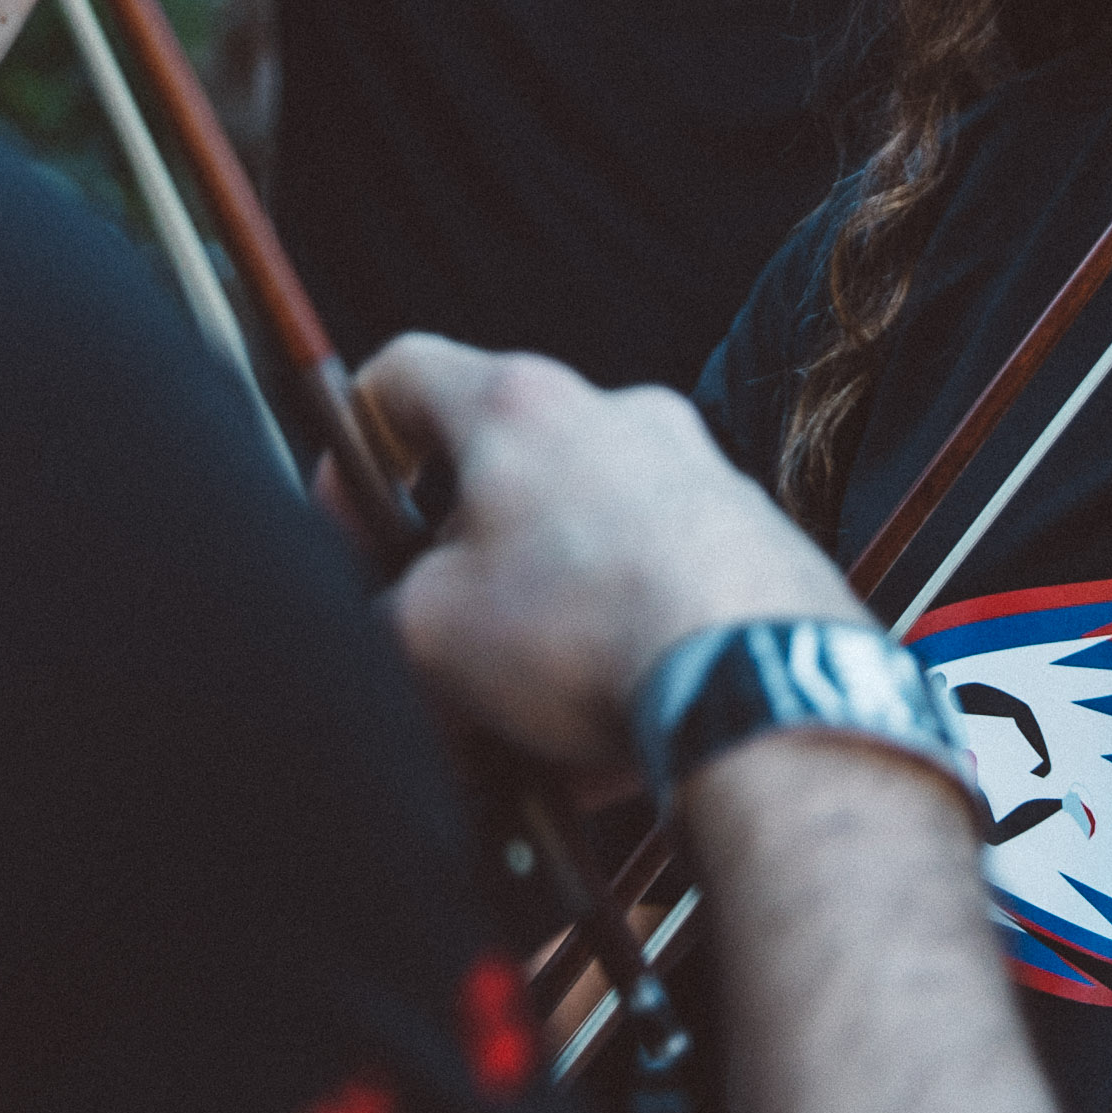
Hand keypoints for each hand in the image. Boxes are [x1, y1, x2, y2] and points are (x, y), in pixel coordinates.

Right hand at [366, 335, 865, 769]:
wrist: (759, 687)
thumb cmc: (584, 635)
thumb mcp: (427, 635)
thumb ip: (386, 615)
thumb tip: (397, 633)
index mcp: (521, 407)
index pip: (405, 373)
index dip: (356, 443)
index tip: (351, 522)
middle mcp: (620, 416)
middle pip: (506, 471)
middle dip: (466, 561)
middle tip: (447, 642)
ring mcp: (701, 474)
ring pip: (588, 539)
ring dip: (547, 617)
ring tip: (531, 722)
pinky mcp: (760, 542)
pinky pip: (664, 587)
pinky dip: (626, 646)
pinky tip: (610, 738)